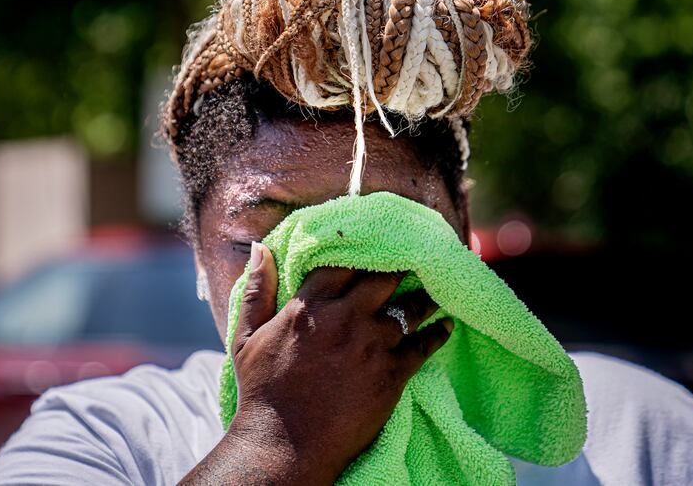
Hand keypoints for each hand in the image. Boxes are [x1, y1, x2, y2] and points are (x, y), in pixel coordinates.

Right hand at [179, 241, 452, 484]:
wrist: (283, 446)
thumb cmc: (262, 392)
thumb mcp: (246, 337)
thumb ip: (257, 290)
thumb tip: (261, 247)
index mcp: (309, 307)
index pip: (343, 262)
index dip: (362, 250)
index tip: (376, 246)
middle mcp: (344, 319)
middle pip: (383, 278)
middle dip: (398, 268)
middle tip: (412, 263)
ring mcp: (370, 346)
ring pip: (409, 309)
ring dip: (423, 298)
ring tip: (434, 292)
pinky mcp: (391, 375)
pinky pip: (424, 346)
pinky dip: (438, 334)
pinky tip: (446, 326)